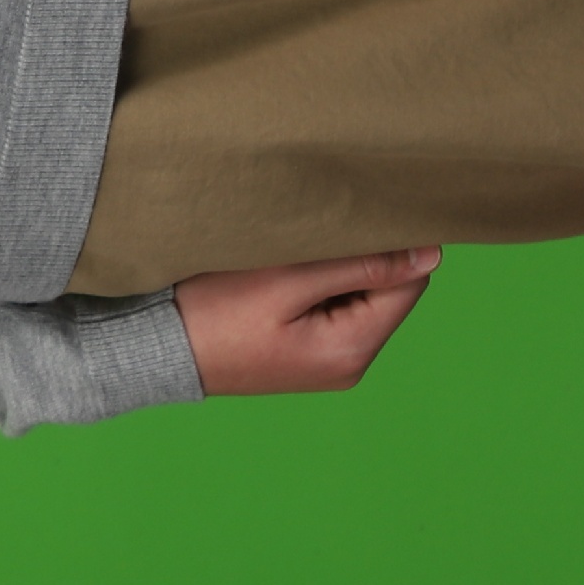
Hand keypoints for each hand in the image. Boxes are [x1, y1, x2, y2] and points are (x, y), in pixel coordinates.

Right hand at [175, 247, 441, 394]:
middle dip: (354, 259)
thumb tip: (430, 254)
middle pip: (384, 291)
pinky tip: (278, 280)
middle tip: (304, 241)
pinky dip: (311, 286)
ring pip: (356, 297)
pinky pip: (330, 309)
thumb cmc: (212, 314)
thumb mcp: (286, 280)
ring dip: (331, 271)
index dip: (388, 244)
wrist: (152, 349)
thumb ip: (361, 266)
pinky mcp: (305, 355)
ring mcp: (327, 363)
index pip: (408, 283)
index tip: (346, 220)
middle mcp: (349, 364)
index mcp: (352, 350)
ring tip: (286, 262)